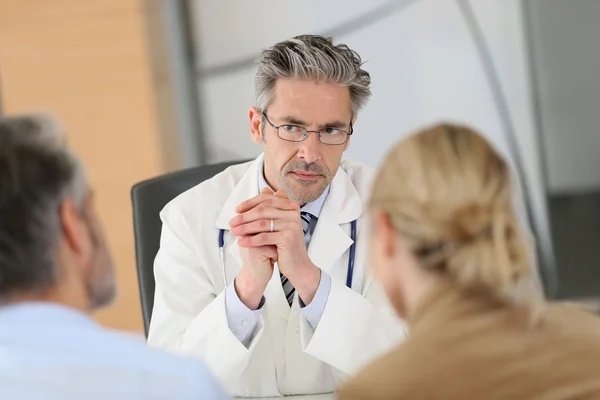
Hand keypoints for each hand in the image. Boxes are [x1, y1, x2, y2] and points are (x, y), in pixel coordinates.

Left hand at [230, 189, 320, 303]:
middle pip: (263, 210)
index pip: (266, 199)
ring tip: (233, 232)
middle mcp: (293, 212)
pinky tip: (241, 242)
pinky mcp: (288, 237)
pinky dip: (250, 239)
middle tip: (232, 222)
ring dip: (244, 228)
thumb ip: (272, 207)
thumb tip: (264, 189)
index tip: (237, 210)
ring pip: (262, 223)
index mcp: (291, 206)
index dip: (249, 203)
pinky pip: (264, 237)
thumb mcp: (279, 222)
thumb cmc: (286, 244)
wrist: (297, 264)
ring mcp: (292, 224)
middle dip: (244, 216)